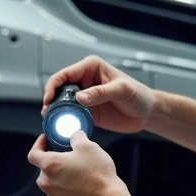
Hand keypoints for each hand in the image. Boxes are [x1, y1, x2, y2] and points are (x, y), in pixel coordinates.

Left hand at [27, 132, 135, 195]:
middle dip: (55, 163)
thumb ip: (76, 137)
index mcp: (50, 165)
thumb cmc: (99, 176)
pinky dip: (67, 193)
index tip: (46, 142)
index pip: (33, 154)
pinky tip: (81, 190)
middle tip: (70, 160)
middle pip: (44, 170)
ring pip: (52, 185)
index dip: (39, 145)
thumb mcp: (89, 146)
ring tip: (79, 176)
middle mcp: (47, 183)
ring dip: (61, 179)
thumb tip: (74, 136)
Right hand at [42, 55, 156, 133]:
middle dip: (50, 100)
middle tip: (47, 114)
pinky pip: (71, 114)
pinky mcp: (87, 110)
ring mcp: (85, 96)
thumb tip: (80, 97)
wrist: (148, 112)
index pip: (65, 74)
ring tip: (51, 121)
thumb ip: (101, 92)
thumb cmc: (139, 95)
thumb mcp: (122, 90)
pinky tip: (61, 127)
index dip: (53, 86)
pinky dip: (65, 120)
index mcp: (91, 67)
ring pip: (63, 102)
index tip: (48, 100)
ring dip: (55, 111)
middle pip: (59, 88)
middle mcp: (85, 80)